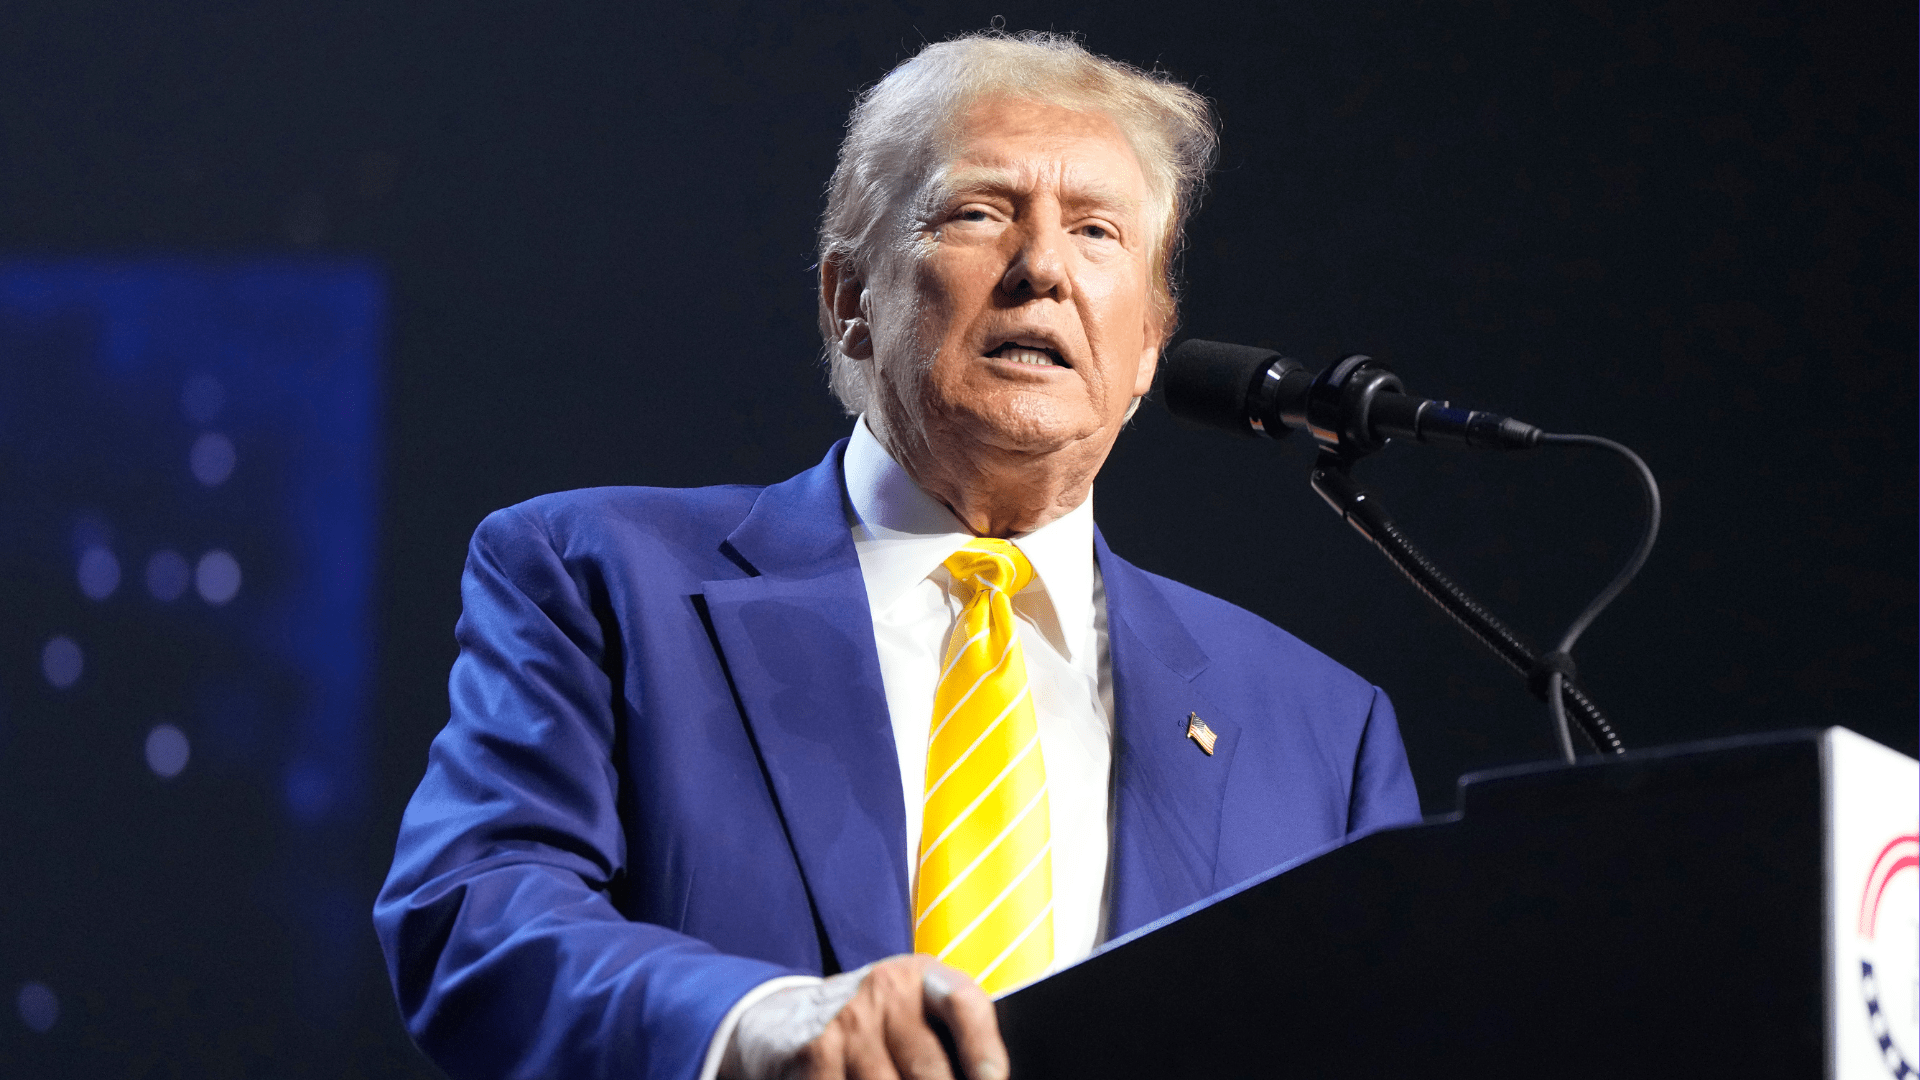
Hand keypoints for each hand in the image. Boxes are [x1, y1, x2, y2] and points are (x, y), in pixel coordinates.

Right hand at [720, 953, 1008, 1079]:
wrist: (785, 1018)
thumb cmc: (873, 1024)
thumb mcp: (913, 1011)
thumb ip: (951, 1039)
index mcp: (923, 978)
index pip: (964, 1005)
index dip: (983, 1049)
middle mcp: (886, 991)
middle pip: (931, 1071)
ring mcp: (849, 1021)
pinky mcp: (815, 1052)